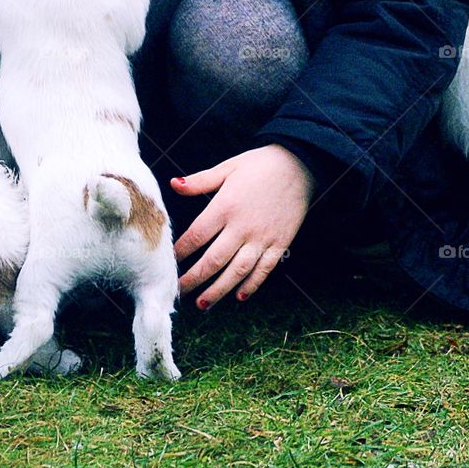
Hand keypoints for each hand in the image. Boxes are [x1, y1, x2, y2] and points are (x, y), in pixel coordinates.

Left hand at [172, 144, 315, 306]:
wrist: (299, 163)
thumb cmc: (259, 164)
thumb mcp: (227, 168)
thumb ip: (199, 181)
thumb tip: (173, 184)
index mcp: (225, 207)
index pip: (196, 236)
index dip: (181, 252)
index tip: (170, 262)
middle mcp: (242, 226)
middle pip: (213, 260)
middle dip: (194, 279)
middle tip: (178, 291)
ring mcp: (262, 237)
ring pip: (237, 271)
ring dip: (219, 290)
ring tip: (203, 303)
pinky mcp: (280, 243)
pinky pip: (264, 269)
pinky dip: (252, 285)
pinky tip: (239, 295)